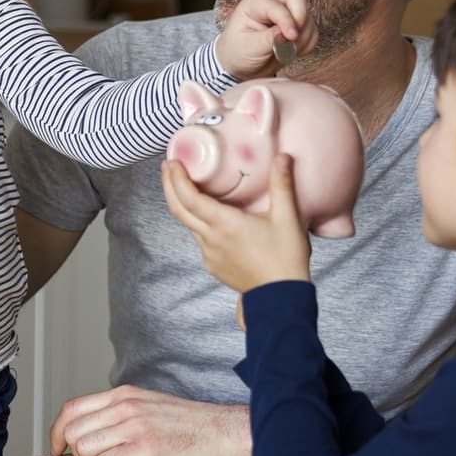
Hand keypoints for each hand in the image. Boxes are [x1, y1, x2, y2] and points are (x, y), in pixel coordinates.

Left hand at [48, 386, 251, 455]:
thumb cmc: (193, 425)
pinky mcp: (146, 448)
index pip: (71, 408)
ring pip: (84, 448)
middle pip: (72, 431)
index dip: (56, 432)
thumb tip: (93, 434)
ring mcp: (135, 426)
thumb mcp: (151, 407)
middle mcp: (125, 406)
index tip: (57, 449)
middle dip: (78, 455)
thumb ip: (121, 414)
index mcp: (124, 395)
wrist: (227, 432)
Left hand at [163, 152, 311, 294]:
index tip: (173, 162)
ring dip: (182, 204)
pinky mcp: (213, 265)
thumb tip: (282, 157)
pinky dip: (196, 222)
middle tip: (168, 166)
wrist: (281, 298)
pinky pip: (199, 239)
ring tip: (184, 186)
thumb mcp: (287, 219)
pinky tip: (206, 216)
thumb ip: (281, 185)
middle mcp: (211, 239)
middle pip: (179, 209)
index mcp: (225, 224)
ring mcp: (209, 254)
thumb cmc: (285, 260)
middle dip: (170, 186)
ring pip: (188, 225)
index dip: (177, 179)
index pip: (189, 198)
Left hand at [215, 0, 313, 79]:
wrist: (241, 65)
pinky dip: (307, 43)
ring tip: (285, 52)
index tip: (291, 38)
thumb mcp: (249, 47)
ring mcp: (287, 12)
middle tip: (294, 39)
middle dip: (300, 18)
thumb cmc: (238, 52)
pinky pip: (312, 31)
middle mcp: (272, 2)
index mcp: (255, 3)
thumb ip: (270, 39)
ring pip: (307, 17)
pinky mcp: (297, 25)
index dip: (287, 20)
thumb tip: (289, 35)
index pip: (277, 4)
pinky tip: (291, 52)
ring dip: (302, 36)